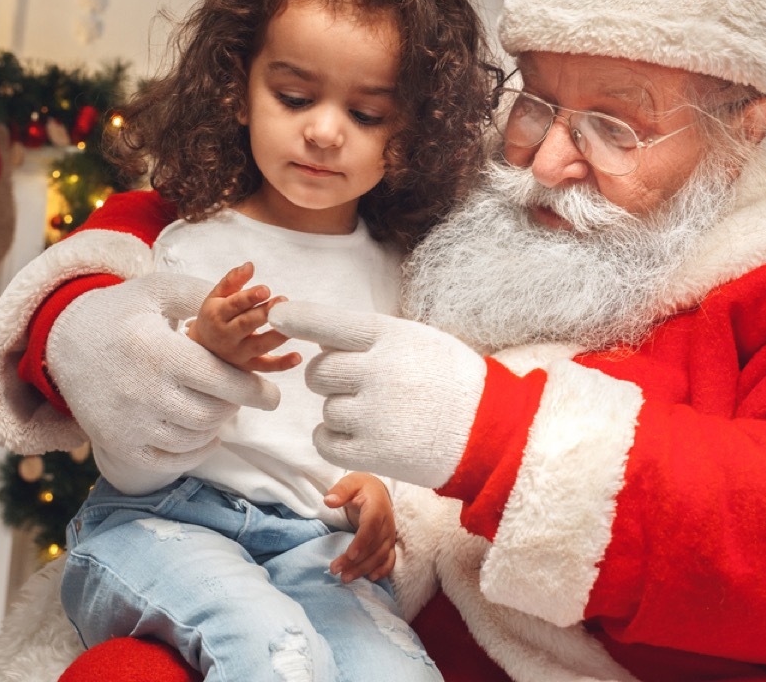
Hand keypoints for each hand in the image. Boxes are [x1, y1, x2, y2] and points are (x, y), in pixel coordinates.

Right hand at [47, 272, 280, 492]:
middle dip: (233, 404)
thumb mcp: (158, 290)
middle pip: (213, 412)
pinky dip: (195, 451)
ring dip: (215, 424)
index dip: (253, 390)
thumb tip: (252, 301)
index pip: (220, 381)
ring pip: (195, 437)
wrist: (62, 343)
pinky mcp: (118, 444)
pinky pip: (171, 461)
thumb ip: (203, 294)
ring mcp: (129, 422)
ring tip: (215, 405)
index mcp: (157, 351)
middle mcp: (142, 392)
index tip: (272, 395)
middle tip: (235, 392)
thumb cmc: (121, 312)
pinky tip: (203, 433)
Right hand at [188, 262, 300, 372]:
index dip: (249, 297)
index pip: (234, 305)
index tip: (266, 289)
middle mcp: (226, 335)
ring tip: (292, 326)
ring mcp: (238, 353)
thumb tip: (250, 265)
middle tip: (283, 301)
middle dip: (265, 314)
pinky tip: (298, 357)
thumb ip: (233, 280)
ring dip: (276, 336)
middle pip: (246, 325)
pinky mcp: (248, 365)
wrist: (202, 346)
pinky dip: (282, 364)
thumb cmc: (215, 315)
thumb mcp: (217, 295)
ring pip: (258, 346)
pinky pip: (266, 367)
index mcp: (217, 314)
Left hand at [268, 300, 486, 488]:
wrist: (489, 430)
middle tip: (360, 384)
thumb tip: (320, 340)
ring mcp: (375, 414)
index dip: (300, 318)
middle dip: (330, 379)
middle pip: (319, 372)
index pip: (332, 323)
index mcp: (391, 337)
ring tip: (379, 413)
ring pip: (325, 409)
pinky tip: (357, 435)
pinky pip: (325, 441)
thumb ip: (372, 339)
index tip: (276, 313)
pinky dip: (332, 439)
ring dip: (341, 412)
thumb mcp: (418, 342)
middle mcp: (378, 372)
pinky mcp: (374, 452)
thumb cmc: (450, 381)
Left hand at [325, 473, 394, 582]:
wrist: (377, 491)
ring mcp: (390, 535)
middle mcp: (387, 523)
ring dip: (364, 569)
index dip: (362, 542)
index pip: (371, 527)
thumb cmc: (361, 487)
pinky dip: (382, 570)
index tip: (350, 555)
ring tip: (345, 578)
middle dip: (356, 561)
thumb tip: (329, 501)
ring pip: (380, 556)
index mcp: (376, 507)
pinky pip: (390, 559)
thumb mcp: (350, 482)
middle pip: (374, 546)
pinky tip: (370, 578)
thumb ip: (340, 491)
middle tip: (336, 571)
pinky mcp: (390, 543)